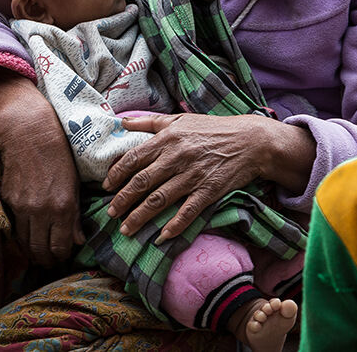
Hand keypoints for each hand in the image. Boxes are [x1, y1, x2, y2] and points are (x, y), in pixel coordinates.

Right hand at [0, 70, 84, 265]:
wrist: (30, 133)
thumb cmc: (60, 155)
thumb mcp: (75, 184)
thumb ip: (75, 216)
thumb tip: (77, 241)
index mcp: (63, 206)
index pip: (61, 246)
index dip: (62, 257)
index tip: (64, 257)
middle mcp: (41, 210)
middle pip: (40, 250)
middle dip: (46, 261)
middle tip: (50, 262)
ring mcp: (21, 207)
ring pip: (24, 243)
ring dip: (31, 253)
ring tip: (38, 255)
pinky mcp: (7, 200)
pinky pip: (13, 228)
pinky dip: (19, 237)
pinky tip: (25, 238)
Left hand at [103, 113, 313, 240]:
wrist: (250, 141)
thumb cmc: (213, 129)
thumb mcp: (180, 119)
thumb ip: (150, 122)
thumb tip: (122, 122)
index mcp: (168, 138)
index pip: (134, 158)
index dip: (117, 174)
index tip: (106, 187)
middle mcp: (177, 157)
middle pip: (142, 182)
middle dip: (122, 201)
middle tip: (110, 214)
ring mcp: (193, 175)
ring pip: (160, 200)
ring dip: (139, 216)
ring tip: (126, 229)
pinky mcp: (209, 190)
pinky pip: (187, 212)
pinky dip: (174, 226)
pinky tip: (161, 236)